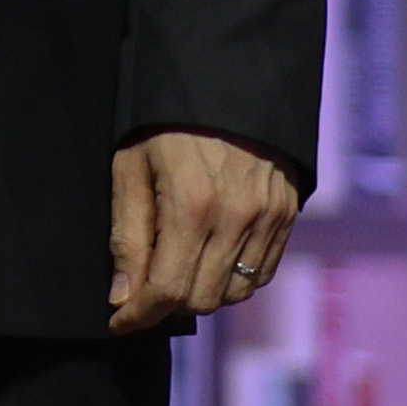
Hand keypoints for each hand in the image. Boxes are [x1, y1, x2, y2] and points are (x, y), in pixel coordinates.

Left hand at [111, 128, 303, 333]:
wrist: (226, 84)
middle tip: (142, 292)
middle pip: (202, 299)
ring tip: (175, 271)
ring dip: (201, 295)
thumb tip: (122, 296)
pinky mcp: (287, 216)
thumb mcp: (130, 169)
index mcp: (192, 206)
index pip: (167, 290)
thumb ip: (127, 235)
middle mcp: (237, 219)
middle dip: (166, 305)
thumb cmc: (165, 125)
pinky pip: (262, 273)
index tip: (119, 321)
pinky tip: (209, 262)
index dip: (139, 315)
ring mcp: (268, 219)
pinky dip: (233, 281)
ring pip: (235, 293)